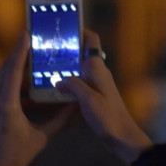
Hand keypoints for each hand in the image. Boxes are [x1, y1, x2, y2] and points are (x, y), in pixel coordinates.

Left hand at [0, 32, 75, 165]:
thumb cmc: (17, 156)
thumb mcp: (41, 138)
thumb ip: (60, 121)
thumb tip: (77, 106)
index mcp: (6, 106)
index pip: (13, 71)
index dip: (20, 51)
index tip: (25, 34)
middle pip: (4, 71)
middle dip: (17, 56)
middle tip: (30, 42)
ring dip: (13, 70)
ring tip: (28, 62)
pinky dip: (8, 85)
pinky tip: (21, 87)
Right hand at [56, 29, 151, 164]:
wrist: (121, 137)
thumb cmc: (108, 117)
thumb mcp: (87, 99)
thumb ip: (72, 85)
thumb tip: (58, 79)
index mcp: (97, 68)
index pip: (91, 40)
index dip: (80, 30)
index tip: (63, 27)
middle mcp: (97, 72)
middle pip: (81, 53)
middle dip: (66, 48)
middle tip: (46, 47)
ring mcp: (96, 84)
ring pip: (78, 68)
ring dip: (64, 66)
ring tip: (44, 65)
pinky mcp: (93, 96)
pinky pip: (78, 83)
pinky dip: (66, 82)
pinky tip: (53, 87)